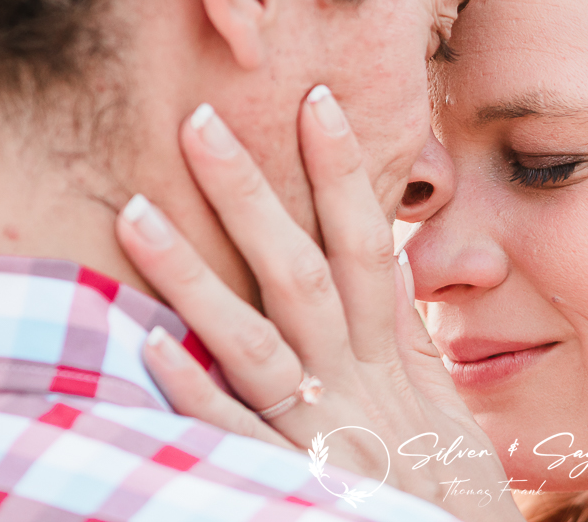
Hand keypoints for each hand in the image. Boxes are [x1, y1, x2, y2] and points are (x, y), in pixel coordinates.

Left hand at [115, 87, 523, 521]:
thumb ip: (410, 334)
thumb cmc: (452, 483)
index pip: (369, 245)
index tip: (314, 103)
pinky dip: (195, 394)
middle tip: (201, 124)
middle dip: (253, 195)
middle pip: (301, 273)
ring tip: (136, 213)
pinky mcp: (298, 481)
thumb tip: (396, 262)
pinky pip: (239, 437)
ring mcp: (322, 432)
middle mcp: (355, 382)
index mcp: (393, 356)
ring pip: (255, 343)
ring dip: (194, 277)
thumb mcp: (444, 401)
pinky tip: (144, 347)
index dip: (343, 173)